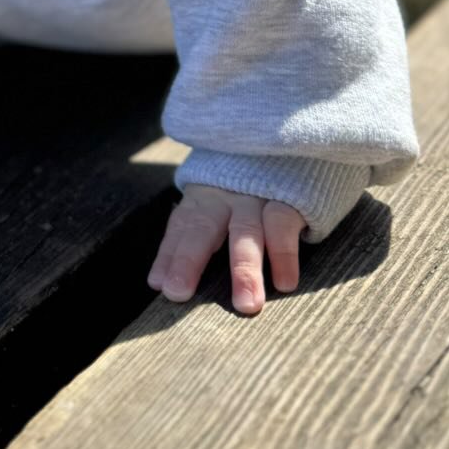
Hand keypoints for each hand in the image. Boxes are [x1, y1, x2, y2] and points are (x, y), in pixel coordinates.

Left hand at [147, 184, 304, 314]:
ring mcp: (257, 194)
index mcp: (205, 196)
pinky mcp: (290, 195)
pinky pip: (283, 225)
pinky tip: (285, 284)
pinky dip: (284, 254)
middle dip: (188, 260)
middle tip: (177, 293)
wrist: (289, 143)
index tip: (158, 284)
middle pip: (202, 226)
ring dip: (245, 269)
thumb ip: (202, 229)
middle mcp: (225, 194)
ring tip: (246, 305)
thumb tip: (168, 277)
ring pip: (246, 232)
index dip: (169, 254)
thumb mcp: (221, 199)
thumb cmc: (249, 184)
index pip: (181, 226)